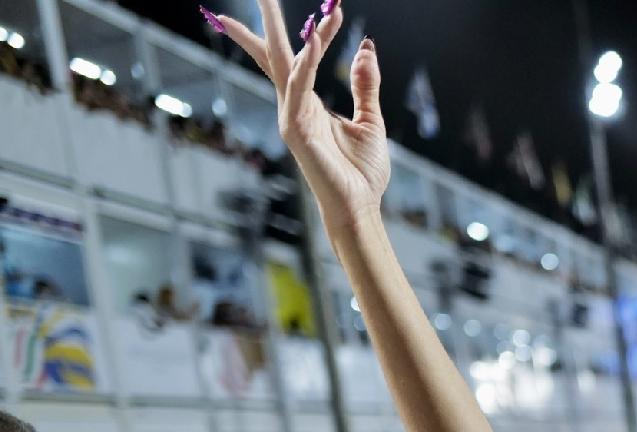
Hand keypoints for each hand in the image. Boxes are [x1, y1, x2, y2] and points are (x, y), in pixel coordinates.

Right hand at [213, 1, 388, 231]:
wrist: (360, 207)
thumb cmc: (362, 172)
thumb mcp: (371, 120)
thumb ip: (365, 85)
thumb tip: (365, 48)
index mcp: (309, 103)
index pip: (300, 57)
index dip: (315, 31)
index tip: (334, 8)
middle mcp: (294, 105)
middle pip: (275, 55)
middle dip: (265, 23)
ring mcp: (291, 116)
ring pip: (281, 64)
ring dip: (276, 32)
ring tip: (267, 1)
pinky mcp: (296, 130)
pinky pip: (298, 89)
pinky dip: (304, 65)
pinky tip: (311, 44)